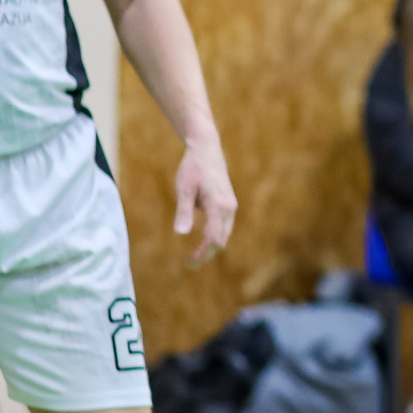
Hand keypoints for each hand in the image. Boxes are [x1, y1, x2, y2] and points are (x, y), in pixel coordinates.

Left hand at [173, 136, 236, 266]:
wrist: (207, 149)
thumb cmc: (192, 167)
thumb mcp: (184, 189)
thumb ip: (184, 212)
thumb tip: (180, 234)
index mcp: (218, 206)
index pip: (212, 239)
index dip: (201, 254)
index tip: (188, 264)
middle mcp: (229, 209)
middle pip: (220, 241)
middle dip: (206, 254)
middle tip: (189, 264)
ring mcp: (231, 206)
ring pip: (224, 235)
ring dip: (211, 247)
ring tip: (194, 255)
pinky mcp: (229, 204)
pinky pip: (224, 227)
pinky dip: (214, 237)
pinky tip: (202, 238)